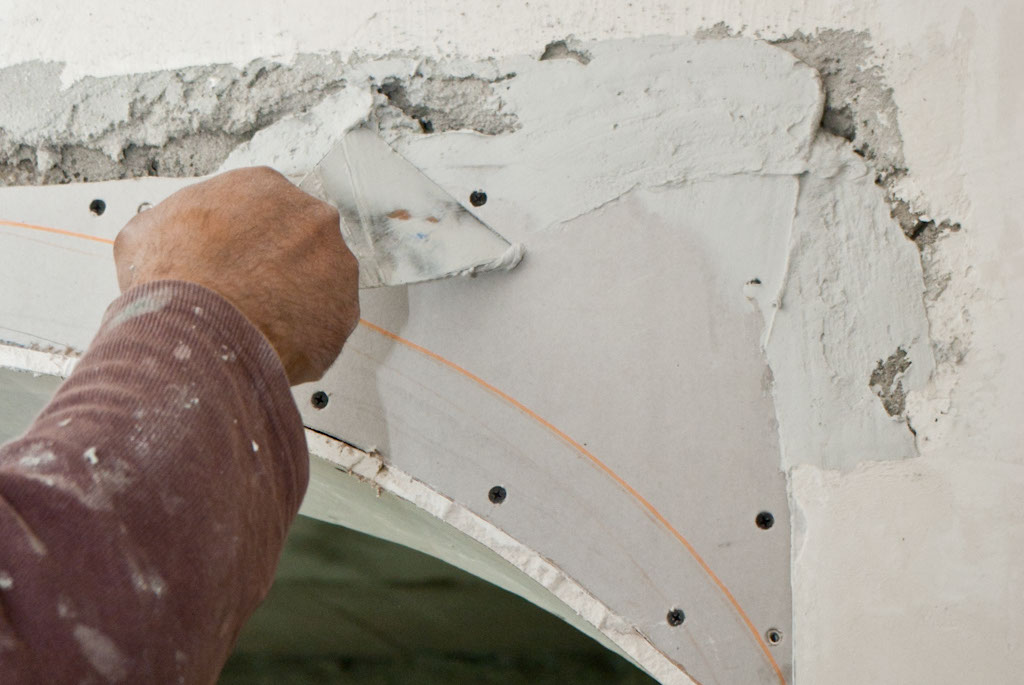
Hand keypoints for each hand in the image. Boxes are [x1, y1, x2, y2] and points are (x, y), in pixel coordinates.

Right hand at [113, 166, 359, 384]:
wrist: (197, 333)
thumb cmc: (171, 281)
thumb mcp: (146, 232)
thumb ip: (174, 224)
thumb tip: (171, 238)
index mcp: (265, 187)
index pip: (265, 210)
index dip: (246, 241)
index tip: (236, 263)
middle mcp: (312, 218)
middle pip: (300, 242)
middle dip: (278, 268)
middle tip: (250, 295)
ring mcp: (337, 266)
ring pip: (320, 283)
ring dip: (296, 301)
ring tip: (259, 325)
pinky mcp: (346, 313)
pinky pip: (326, 326)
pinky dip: (304, 338)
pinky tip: (273, 346)